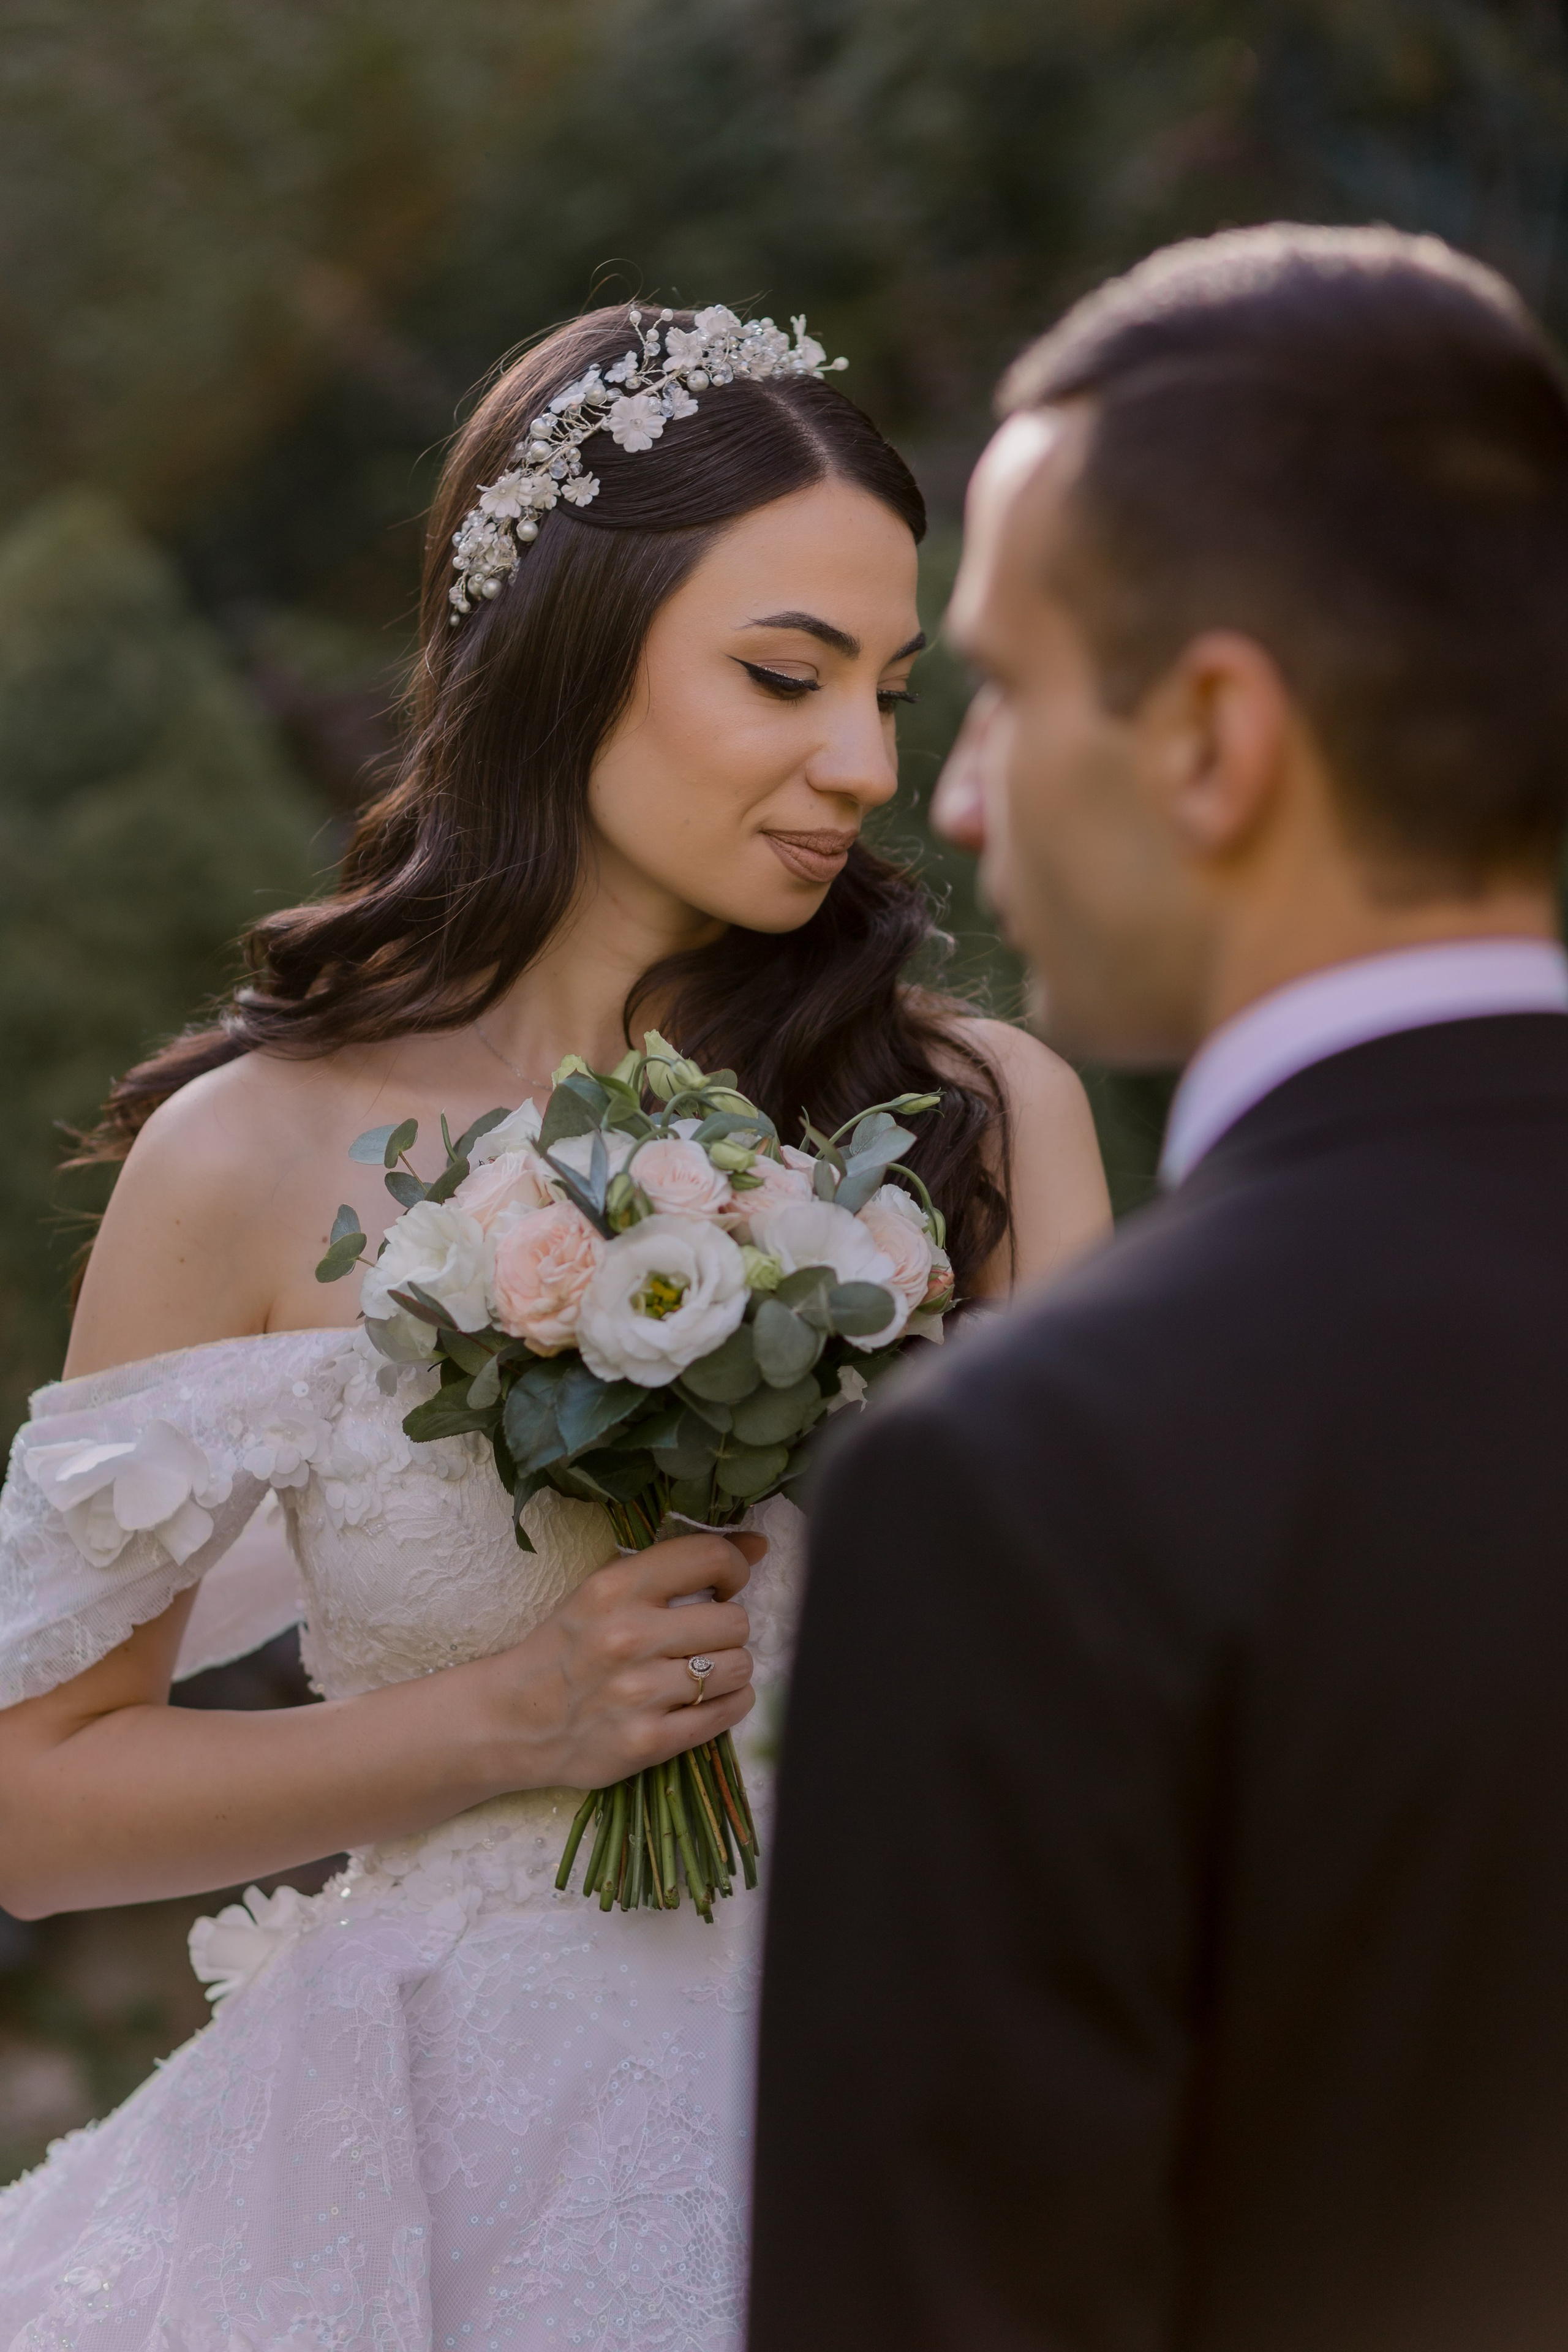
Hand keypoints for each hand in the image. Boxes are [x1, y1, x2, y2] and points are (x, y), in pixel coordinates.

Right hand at [478, 1530, 763, 1793]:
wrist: (512, 1720)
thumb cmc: (568, 1647)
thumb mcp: (606, 1590)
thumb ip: (678, 1564)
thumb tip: (758, 1544)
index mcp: (615, 1589)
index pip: (711, 1558)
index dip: (734, 1568)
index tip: (726, 1584)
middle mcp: (628, 1638)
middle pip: (735, 1621)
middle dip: (727, 1629)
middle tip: (701, 1638)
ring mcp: (638, 1694)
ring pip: (739, 1668)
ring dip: (729, 1670)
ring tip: (699, 1672)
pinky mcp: (647, 1743)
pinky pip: (727, 1713)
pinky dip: (727, 1705)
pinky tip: (701, 1700)